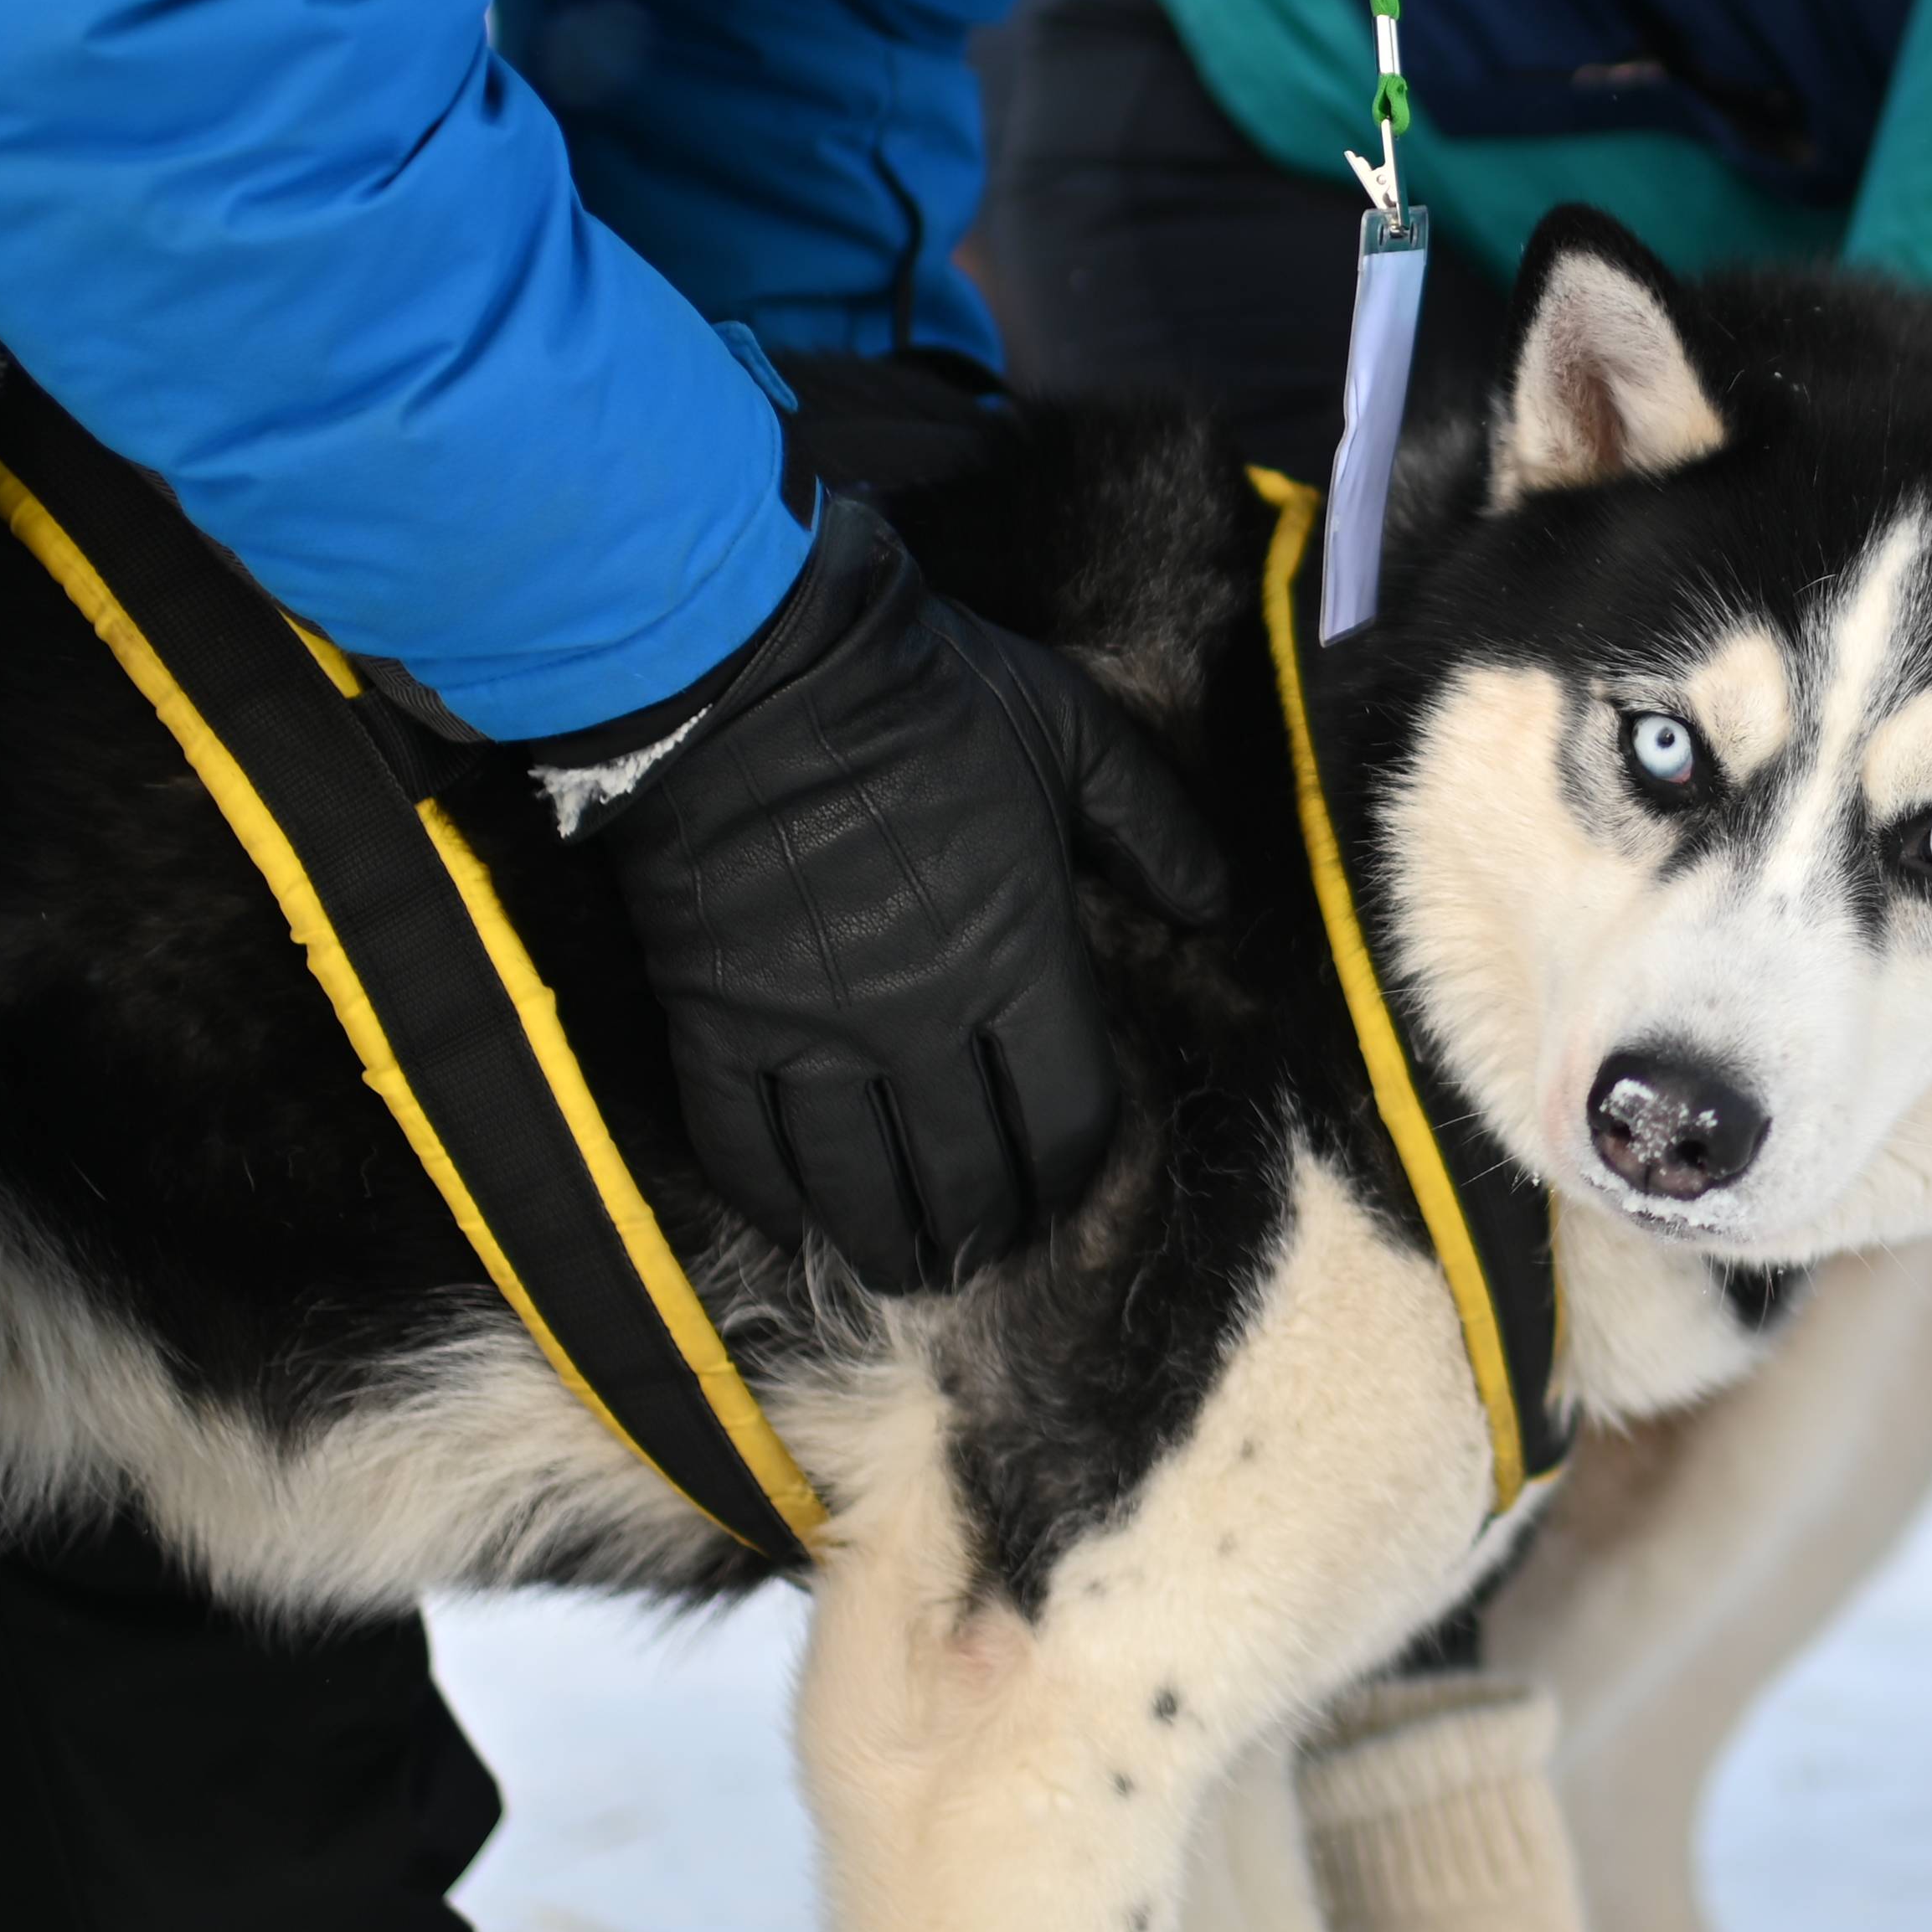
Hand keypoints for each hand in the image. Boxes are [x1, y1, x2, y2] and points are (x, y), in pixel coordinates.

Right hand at [598, 500, 1226, 1287]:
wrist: (752, 666)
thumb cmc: (927, 695)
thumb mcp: (1073, 735)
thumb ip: (1154, 829)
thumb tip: (1215, 908)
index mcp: (1018, 957)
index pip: (1066, 1119)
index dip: (1073, 1175)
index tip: (1066, 1191)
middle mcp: (919, 1018)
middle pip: (967, 1177)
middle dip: (988, 1229)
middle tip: (988, 1247)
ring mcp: (811, 1030)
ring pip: (859, 1187)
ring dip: (890, 1245)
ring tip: (906, 1265)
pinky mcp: (716, 1021)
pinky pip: (744, 1148)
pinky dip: (775, 1203)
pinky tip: (798, 1224)